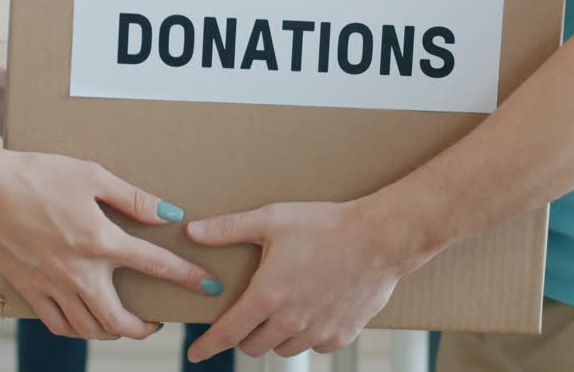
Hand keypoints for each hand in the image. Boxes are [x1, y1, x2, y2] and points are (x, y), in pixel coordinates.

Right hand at [0, 149, 221, 340]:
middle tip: (156, 320)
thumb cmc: (35, 174)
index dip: (187, 276)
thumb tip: (169, 215)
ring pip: (89, 328)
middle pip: (120, 319)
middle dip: (145, 327)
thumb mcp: (91, 175)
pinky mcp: (29, 289)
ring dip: (112, 332)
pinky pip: (57, 324)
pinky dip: (76, 329)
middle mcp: (78, 271)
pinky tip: (85, 321)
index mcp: (99, 240)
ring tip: (123, 323)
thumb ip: (133, 198)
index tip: (207, 284)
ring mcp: (51, 285)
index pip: (155, 265)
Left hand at [185, 197, 419, 360]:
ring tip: (284, 306)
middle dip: (245, 334)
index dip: (207, 346)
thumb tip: (192, 232)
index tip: (194, 353)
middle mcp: (290, 322)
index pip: (228, 333)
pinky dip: (307, 334)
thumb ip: (228, 229)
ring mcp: (317, 332)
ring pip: (283, 348)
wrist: (380, 238)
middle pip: (253, 346)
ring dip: (276, 335)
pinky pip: (313, 345)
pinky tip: (312, 308)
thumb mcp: (271, 220)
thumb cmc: (325, 225)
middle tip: (251, 311)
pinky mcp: (341, 335)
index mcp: (268, 296)